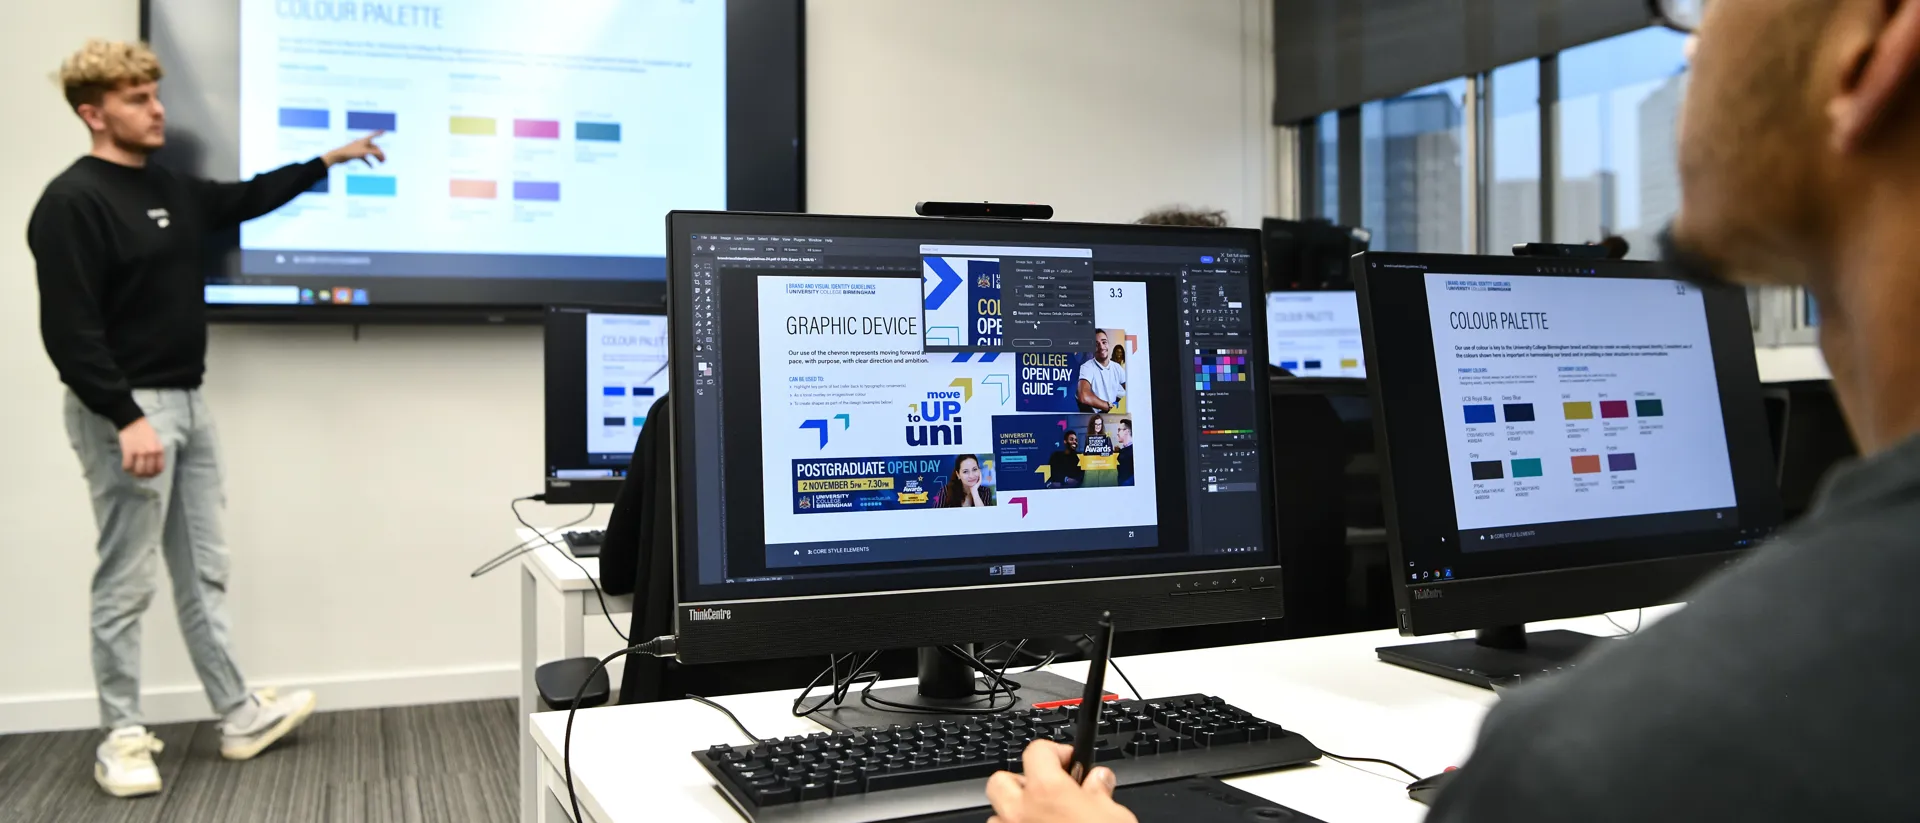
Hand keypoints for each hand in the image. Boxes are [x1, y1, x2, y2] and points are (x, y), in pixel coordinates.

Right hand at [119, 418, 164, 478]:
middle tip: (139, 475)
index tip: (150, 475)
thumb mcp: (156, 441)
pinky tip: (126, 467)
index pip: (159, 468)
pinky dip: (126, 469)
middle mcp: (151, 453)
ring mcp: (139, 453)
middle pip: (148, 472)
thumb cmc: (145, 431)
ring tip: (133, 472)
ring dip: (135, 474)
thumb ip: (156, 453)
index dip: (154, 474)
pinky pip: (127, 466)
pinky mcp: (128, 452)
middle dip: (144, 476)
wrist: (132, 422)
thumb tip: (154, 466)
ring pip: (138, 471)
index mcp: (159, 450)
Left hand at [324, 130, 386, 167]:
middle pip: (374, 147)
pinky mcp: (356, 154)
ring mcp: (359, 149)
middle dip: (380, 153)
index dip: (379, 133)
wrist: (339, 156)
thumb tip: (381, 154)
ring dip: (376, 158)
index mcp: (364, 140)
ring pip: (370, 153)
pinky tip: (372, 167)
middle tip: (384, 160)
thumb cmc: (351, 152)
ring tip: (381, 163)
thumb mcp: (364, 152)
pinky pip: (365, 158)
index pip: (373, 135)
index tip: (384, 131)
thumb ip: (374, 153)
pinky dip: (369, 162)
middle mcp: (362, 144)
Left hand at [985, 740, 1136, 822]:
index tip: (1067, 760)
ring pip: (996, 816)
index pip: (1036, 751)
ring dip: (1013, 815)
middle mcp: (1021, 812)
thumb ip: (1100, 794)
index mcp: (1048, 792)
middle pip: (1000, 781)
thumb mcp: (1115, 817)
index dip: (1053, 751)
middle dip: (1021, 781)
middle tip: (1046, 790)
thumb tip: (1099, 781)